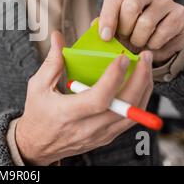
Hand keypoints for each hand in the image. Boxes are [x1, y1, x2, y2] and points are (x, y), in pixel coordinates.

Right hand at [15, 31, 153, 165]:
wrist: (38, 145)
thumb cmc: (37, 114)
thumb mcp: (38, 86)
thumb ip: (52, 62)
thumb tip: (58, 38)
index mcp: (68, 113)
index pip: (99, 98)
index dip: (114, 77)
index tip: (122, 58)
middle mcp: (87, 127)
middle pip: (124, 107)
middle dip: (140, 79)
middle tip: (145, 57)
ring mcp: (100, 135)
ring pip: (133, 114)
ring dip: (144, 89)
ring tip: (146, 68)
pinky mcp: (107, 137)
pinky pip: (130, 120)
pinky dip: (139, 100)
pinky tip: (139, 84)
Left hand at [98, 0, 183, 62]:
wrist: (159, 44)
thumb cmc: (131, 35)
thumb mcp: (114, 31)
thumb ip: (103, 27)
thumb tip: (94, 25)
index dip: (108, 17)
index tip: (105, 37)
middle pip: (131, 5)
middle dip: (125, 28)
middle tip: (125, 39)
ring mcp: (164, 1)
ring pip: (146, 22)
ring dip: (139, 40)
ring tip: (139, 43)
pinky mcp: (180, 13)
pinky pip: (162, 32)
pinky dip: (154, 45)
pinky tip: (152, 45)